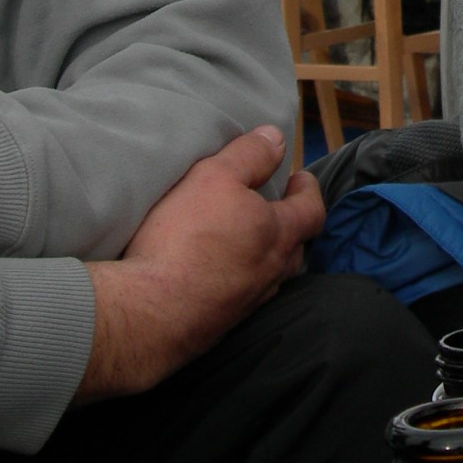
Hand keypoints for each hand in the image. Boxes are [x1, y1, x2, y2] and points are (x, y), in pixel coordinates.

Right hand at [76, 126, 322, 403]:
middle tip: (276, 210)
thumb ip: (249, 156)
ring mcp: (247, 304)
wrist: (150, 313)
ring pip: (271, 277)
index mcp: (278, 235)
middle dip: (291, 226)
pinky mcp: (220, 325)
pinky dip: (238, 281)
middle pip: (296, 248)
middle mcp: (271, 273)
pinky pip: (241, 298)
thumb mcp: (214, 178)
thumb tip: (277, 138)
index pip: (312, 210)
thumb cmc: (186, 238)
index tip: (301, 179)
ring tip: (247, 243)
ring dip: (266, 257)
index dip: (309, 191)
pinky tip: (216, 276)